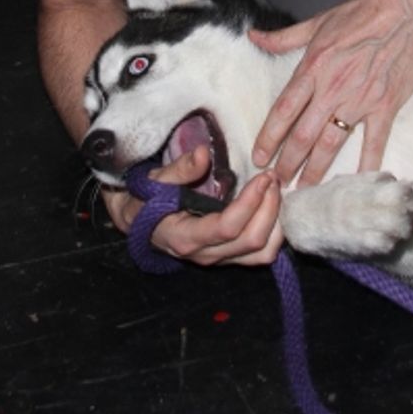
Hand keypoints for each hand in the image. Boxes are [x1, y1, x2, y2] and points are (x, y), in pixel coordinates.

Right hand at [101, 146, 283, 265]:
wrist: (137, 222)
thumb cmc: (146, 198)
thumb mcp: (156, 180)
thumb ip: (180, 169)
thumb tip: (204, 153)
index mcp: (185, 237)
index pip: (227, 228)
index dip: (250, 203)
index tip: (263, 176)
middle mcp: (205, 255)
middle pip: (251, 242)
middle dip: (269, 208)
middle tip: (272, 177)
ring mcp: (218, 260)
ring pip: (261, 254)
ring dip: (276, 223)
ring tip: (275, 190)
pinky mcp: (227, 258)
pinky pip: (259, 254)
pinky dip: (274, 233)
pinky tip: (272, 208)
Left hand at [249, 0, 412, 185]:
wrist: (407, 8)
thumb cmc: (363, 12)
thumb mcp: (319, 22)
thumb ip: (285, 37)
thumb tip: (254, 37)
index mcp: (314, 67)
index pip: (284, 109)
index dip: (269, 136)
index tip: (259, 156)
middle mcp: (333, 88)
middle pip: (303, 134)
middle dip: (288, 161)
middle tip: (278, 182)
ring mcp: (360, 99)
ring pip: (331, 142)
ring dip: (316, 168)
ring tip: (305, 188)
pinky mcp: (386, 105)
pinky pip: (374, 140)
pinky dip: (366, 163)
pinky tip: (358, 182)